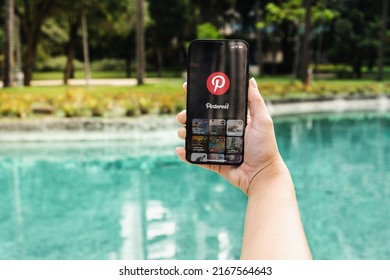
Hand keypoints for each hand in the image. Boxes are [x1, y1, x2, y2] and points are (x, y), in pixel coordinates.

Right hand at [176, 78, 283, 194]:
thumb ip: (256, 101)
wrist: (262, 175)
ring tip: (182, 132)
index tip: (188, 88)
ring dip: (185, 133)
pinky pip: (198, 158)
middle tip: (182, 115)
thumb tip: (250, 80)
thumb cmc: (264, 147)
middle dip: (188, 116)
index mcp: (233, 121)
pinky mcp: (214, 162)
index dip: (201, 97)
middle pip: (201, 121)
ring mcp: (218, 148)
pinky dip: (187, 154)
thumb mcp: (262, 121)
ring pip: (197, 138)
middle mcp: (224, 132)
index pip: (215, 106)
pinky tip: (179, 150)